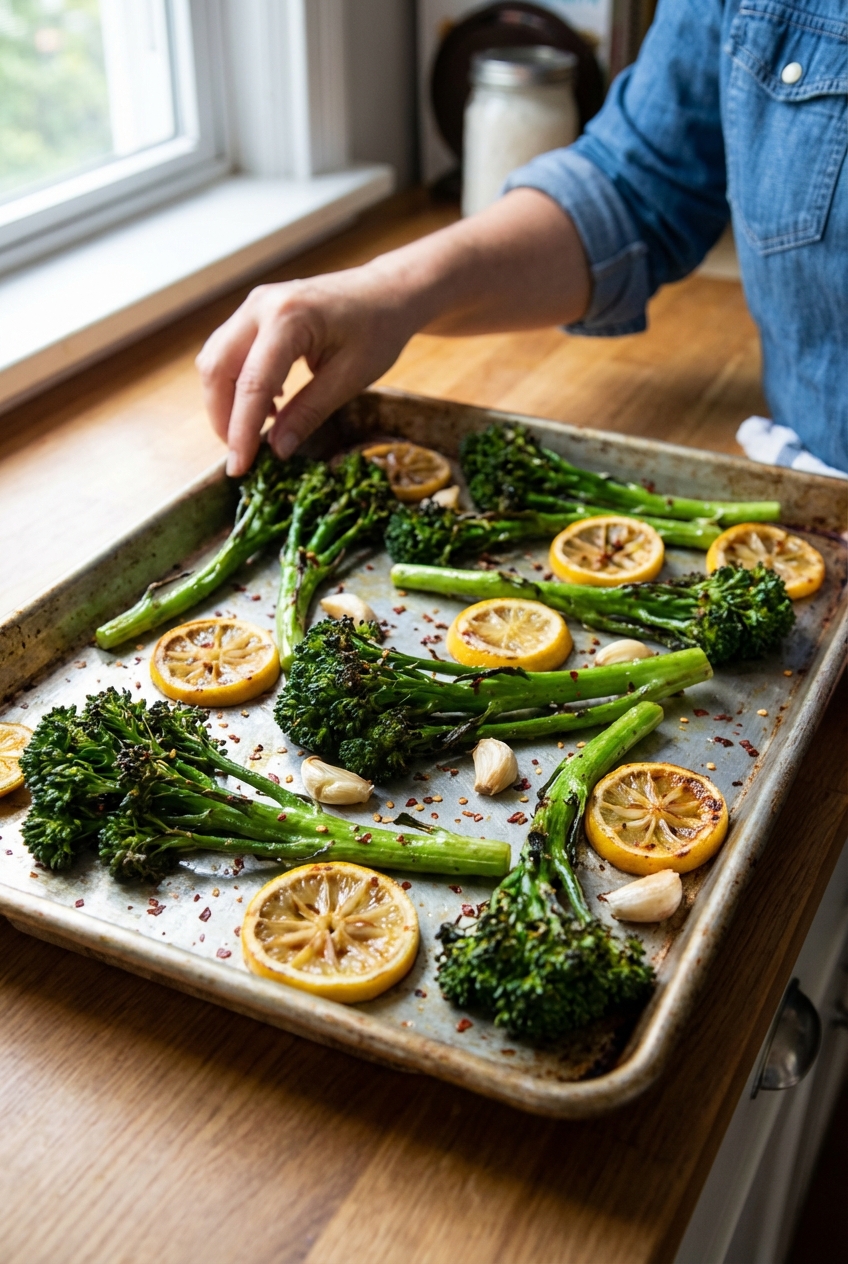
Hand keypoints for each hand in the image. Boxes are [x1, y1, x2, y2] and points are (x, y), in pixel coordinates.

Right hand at [196, 264, 420, 476]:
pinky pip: (229, 351)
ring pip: (215, 359)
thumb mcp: (350, 378)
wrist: (387, 292)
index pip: (252, 384)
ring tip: (257, 430)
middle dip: (222, 417)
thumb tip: (277, 450)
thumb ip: (309, 413)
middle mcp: (261, 306)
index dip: (241, 431)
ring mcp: (254, 305)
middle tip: (241, 453)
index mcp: (289, 319)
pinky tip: (269, 404)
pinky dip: (236, 383)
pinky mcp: (255, 312)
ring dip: (225, 400)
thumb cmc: (378, 330)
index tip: (238, 468)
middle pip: (216, 369)